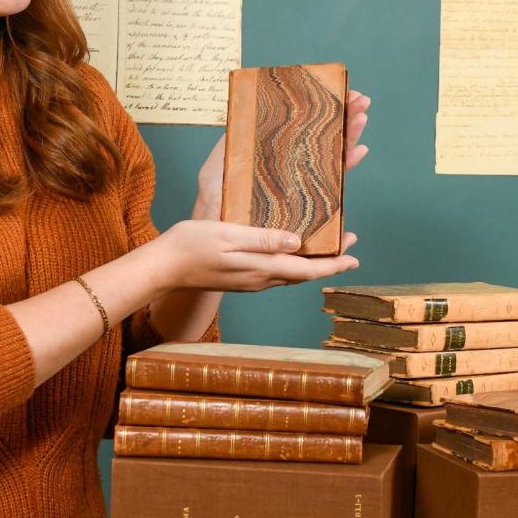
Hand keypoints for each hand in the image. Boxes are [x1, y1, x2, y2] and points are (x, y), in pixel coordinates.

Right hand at [148, 219, 358, 292]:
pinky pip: (275, 274)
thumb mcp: (229, 235)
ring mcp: (249, 282)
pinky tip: (290, 253)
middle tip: (349, 246)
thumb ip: (263, 239)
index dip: (333, 265)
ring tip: (326, 249)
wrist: (162, 268)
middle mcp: (259, 280)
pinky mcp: (240, 280)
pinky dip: (292, 265)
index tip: (354, 257)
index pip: (306, 270)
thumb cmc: (191, 246)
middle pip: (303, 275)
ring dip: (311, 264)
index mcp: (260, 269)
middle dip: (328, 263)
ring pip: (290, 276)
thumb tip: (297, 242)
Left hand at [193, 90, 369, 218]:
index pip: (305, 131)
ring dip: (351, 137)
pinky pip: (333, 192)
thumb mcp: (217, 166)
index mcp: (277, 159)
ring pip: (334, 160)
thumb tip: (241, 114)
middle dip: (345, 118)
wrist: (214, 237)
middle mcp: (293, 172)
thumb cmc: (213, 203)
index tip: (339, 92)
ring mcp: (302, 190)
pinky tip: (357, 151)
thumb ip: (230, 143)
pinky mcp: (307, 211)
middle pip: (326, 141)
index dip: (323, 112)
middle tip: (359, 99)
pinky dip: (347, 167)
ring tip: (361, 117)